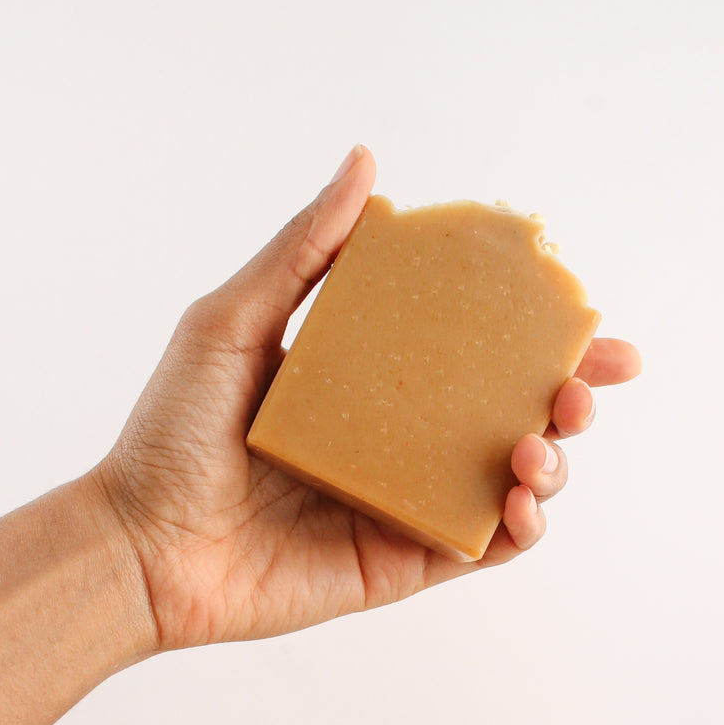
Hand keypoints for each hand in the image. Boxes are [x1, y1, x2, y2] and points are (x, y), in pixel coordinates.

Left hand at [94, 145, 640, 652]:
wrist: (141, 544)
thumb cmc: (172, 432)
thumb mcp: (232, 321)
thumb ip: (304, 251)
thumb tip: (366, 165)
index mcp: (371, 378)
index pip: (470, 347)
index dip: (535, 333)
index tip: (580, 314)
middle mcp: (399, 437)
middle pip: (509, 410)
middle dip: (567, 395)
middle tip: (583, 385)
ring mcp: (406, 500)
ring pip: (511, 478)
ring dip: (552, 460)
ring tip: (539, 444)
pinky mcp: (406, 559)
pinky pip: (485, 545)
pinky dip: (522, 527)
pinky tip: (521, 501)